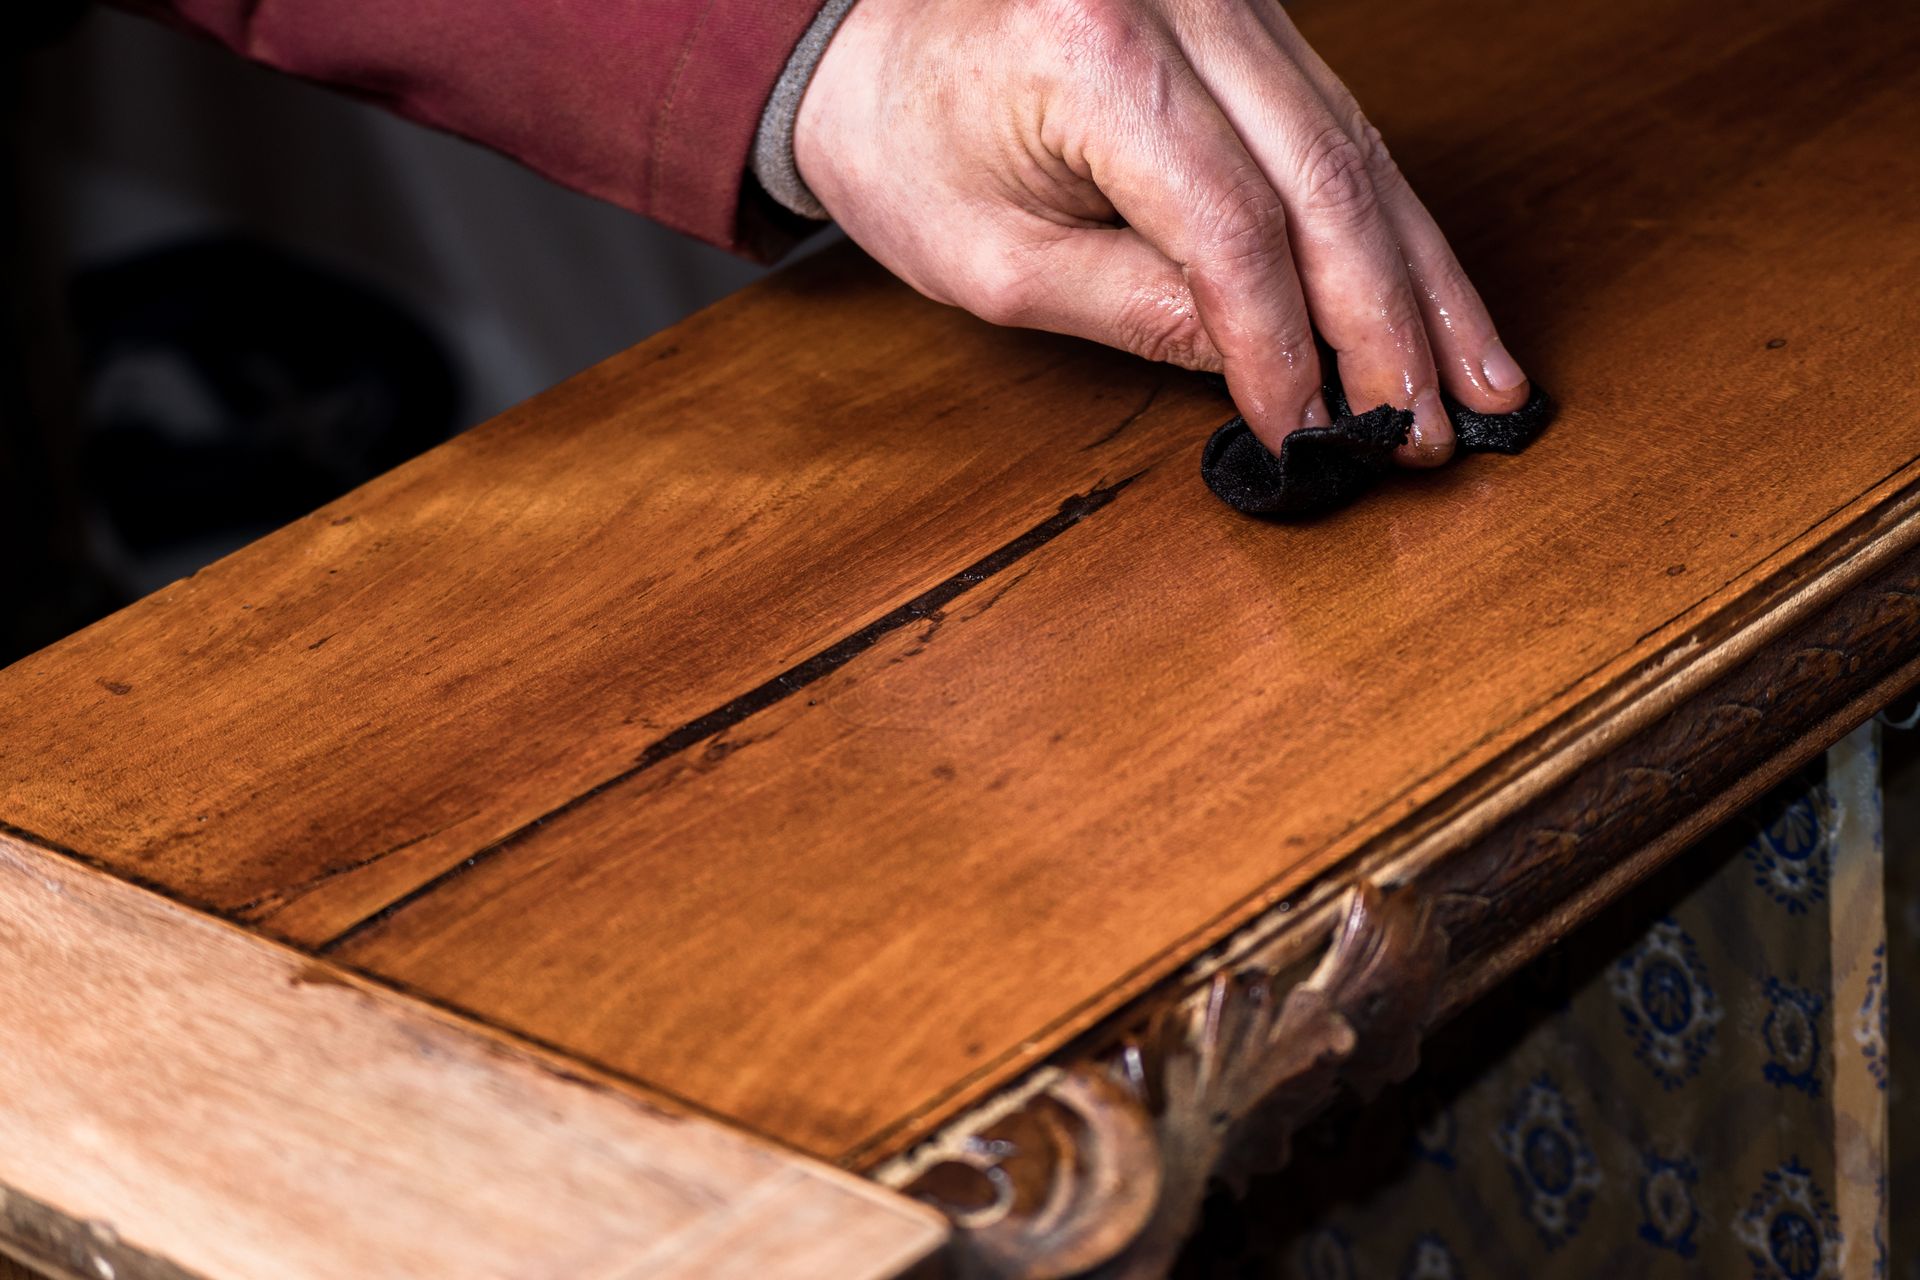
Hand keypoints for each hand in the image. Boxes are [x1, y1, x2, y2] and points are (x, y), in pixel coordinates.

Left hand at [794, 0, 1530, 464]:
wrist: (867, 44)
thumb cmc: (903, 144)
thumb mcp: (992, 262)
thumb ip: (1134, 311)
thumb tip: (1264, 366)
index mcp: (1096, 50)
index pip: (1234, 226)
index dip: (1285, 347)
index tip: (1311, 433)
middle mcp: (1181, 1)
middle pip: (1326, 179)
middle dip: (1389, 323)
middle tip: (1429, 428)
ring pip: (1357, 150)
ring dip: (1420, 278)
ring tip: (1473, 381)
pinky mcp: (1249, 17)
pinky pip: (1339, 123)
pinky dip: (1386, 222)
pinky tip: (1432, 295)